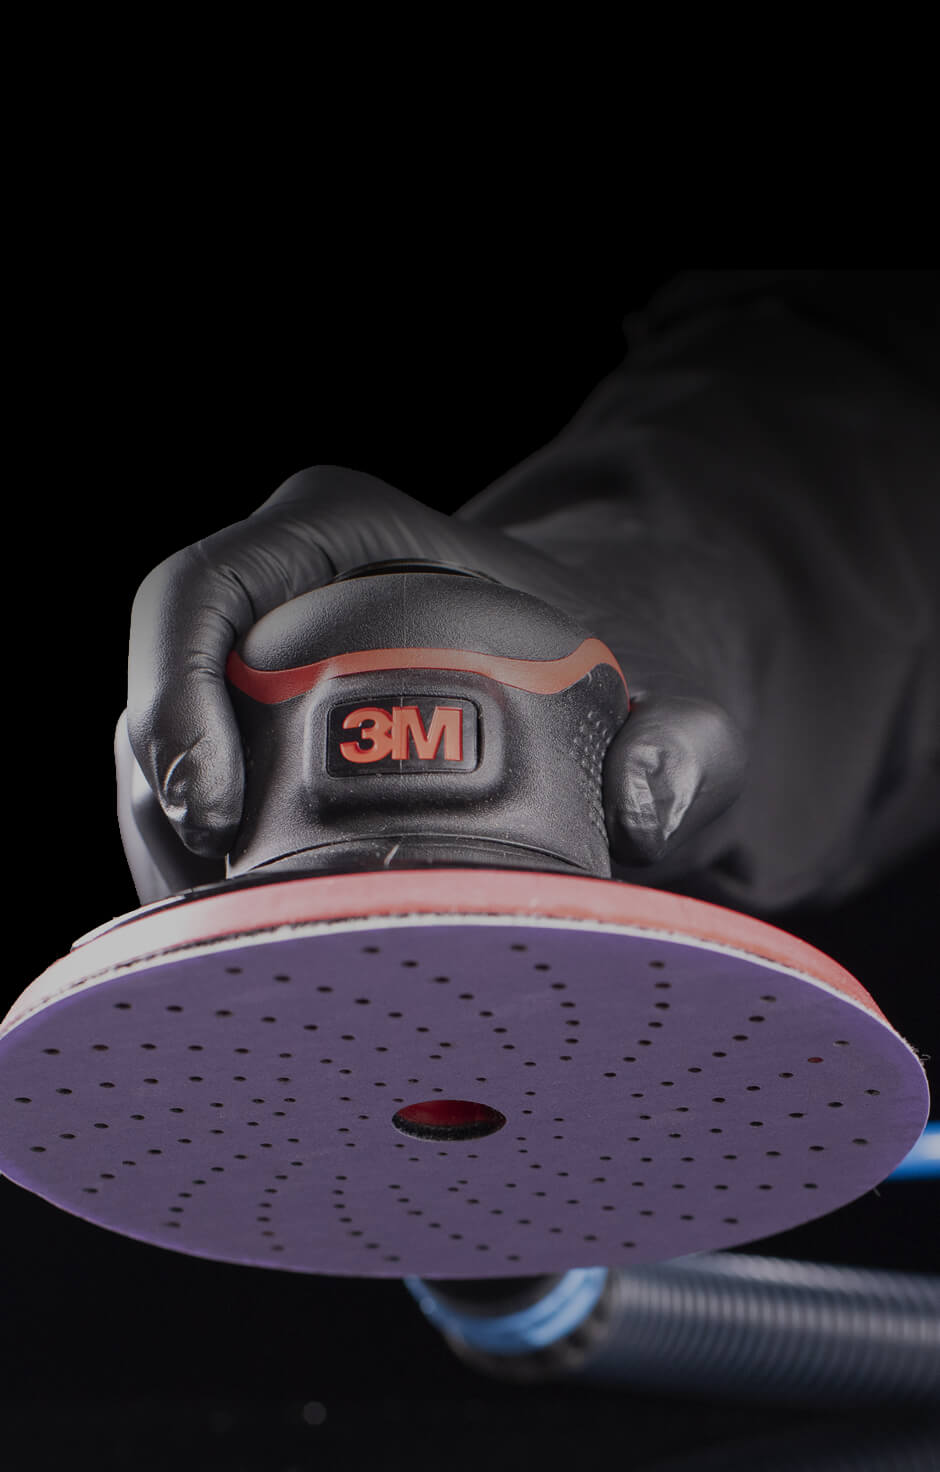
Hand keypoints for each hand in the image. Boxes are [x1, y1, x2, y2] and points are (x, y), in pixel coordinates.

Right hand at [121, 465, 746, 898]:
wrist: (603, 687)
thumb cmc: (620, 673)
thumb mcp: (680, 701)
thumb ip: (690, 741)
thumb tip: (644, 799)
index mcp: (350, 531)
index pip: (210, 586)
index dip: (178, 691)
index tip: (221, 812)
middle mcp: (285, 585)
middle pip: (165, 677)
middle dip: (161, 794)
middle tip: (219, 902)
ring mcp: (261, 662)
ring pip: (157, 748)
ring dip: (170, 846)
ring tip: (238, 938)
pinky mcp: (258, 735)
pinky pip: (191, 798)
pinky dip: (204, 867)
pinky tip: (254, 935)